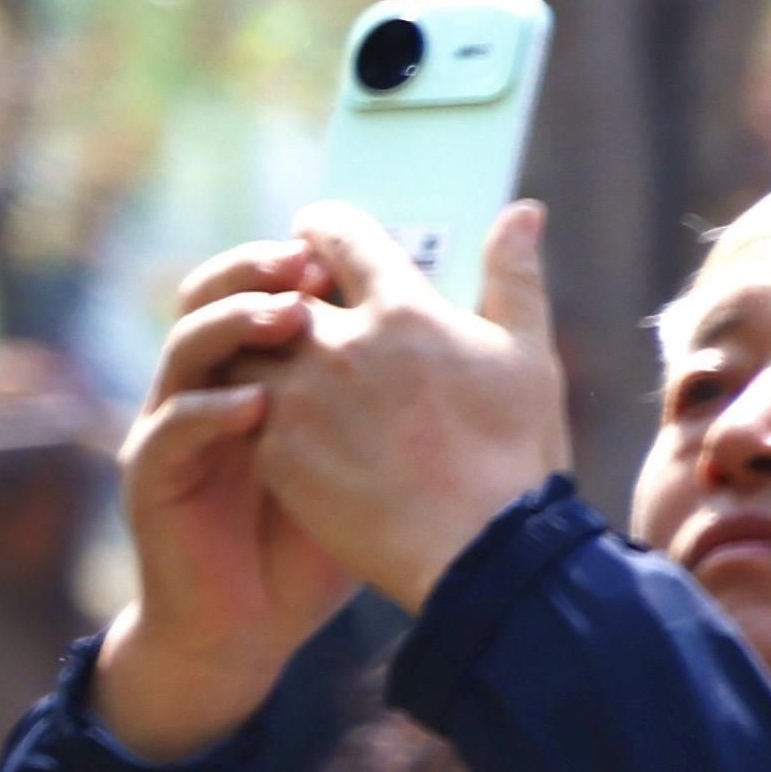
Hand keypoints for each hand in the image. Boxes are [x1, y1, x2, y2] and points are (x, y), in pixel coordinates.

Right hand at [93, 238, 357, 759]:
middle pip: (213, 293)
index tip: (355, 245)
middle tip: (309, 262)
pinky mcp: (153, 472)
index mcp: (255, 369)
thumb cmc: (317, 539)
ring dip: (234, 322)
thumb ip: (398, 394)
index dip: (299, 256)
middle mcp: (206, 381)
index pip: (265, 285)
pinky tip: (256, 409)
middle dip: (257, 267)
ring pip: (185, 346)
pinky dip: (210, 410)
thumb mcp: (370, 457)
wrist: (250, 628)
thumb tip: (466, 328)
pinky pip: (173, 426)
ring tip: (290, 316)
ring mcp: (174, 423)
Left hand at [247, 202, 571, 609]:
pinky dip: (257, 410)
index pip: (336, 235)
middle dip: (284, 296)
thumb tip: (523, 211)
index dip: (320, 230)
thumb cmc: (515, 459)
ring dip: (264, 354)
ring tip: (287, 371)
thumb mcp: (528, 358)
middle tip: (295, 311)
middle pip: (279, 292)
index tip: (313, 237)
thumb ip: (514, 277)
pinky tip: (286, 428)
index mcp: (401, 311)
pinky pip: (242, 410)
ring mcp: (300, 400)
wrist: (484, 561)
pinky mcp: (275, 453)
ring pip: (250, 350)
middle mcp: (339, 345)